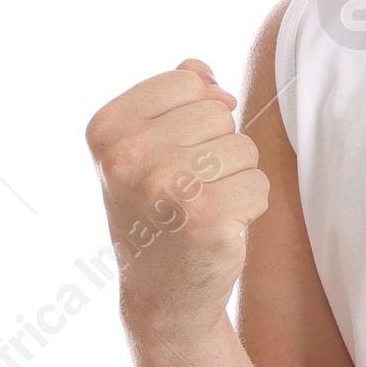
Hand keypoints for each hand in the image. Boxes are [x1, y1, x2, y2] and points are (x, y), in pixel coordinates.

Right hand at [85, 58, 268, 345]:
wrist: (161, 293)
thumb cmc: (158, 212)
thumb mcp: (145, 148)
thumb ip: (172, 98)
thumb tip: (206, 73)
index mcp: (106, 128)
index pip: (188, 83)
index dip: (196, 117)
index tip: (172, 155)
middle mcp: (128, 156)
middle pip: (219, 114)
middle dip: (217, 149)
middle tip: (186, 190)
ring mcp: (165, 186)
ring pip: (243, 148)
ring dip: (234, 178)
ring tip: (201, 208)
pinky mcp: (206, 217)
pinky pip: (258, 183)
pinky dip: (248, 206)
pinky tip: (218, 228)